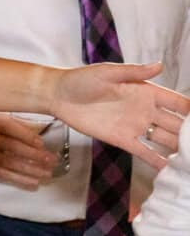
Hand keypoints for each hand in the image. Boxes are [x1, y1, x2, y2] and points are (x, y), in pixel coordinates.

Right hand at [0, 114, 57, 187]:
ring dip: (30, 171)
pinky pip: (2, 175)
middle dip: (35, 156)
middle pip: (14, 148)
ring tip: (47, 175)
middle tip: (53, 162)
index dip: (28, 137)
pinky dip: (18, 180)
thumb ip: (13, 125)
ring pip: (10, 164)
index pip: (12, 129)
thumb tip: (37, 134)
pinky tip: (33, 184)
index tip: (43, 144)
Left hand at [49, 62, 184, 170]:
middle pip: (176, 124)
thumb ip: (133, 72)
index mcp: (146, 92)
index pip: (176, 103)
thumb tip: (159, 65)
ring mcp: (135, 126)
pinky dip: (158, 161)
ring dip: (179, 149)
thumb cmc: (81, 80)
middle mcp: (146, 110)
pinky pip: (144, 152)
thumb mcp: (107, 73)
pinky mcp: (122, 139)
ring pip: (164, 139)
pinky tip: (171, 170)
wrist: (58, 96)